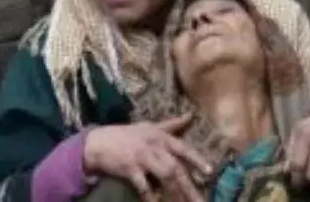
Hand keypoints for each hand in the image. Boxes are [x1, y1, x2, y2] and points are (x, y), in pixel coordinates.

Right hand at [82, 115, 211, 201]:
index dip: (198, 160)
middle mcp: (155, 147)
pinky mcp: (130, 169)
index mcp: (161, 137)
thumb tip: (190, 116)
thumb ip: (171, 125)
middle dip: (190, 185)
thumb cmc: (127, 134)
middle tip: (200, 200)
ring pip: (165, 176)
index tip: (210, 172)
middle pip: (177, 167)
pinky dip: (150, 195)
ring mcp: (142, 158)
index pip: (184, 149)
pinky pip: (143, 185)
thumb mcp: (149, 126)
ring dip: (175, 192)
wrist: (99, 142)